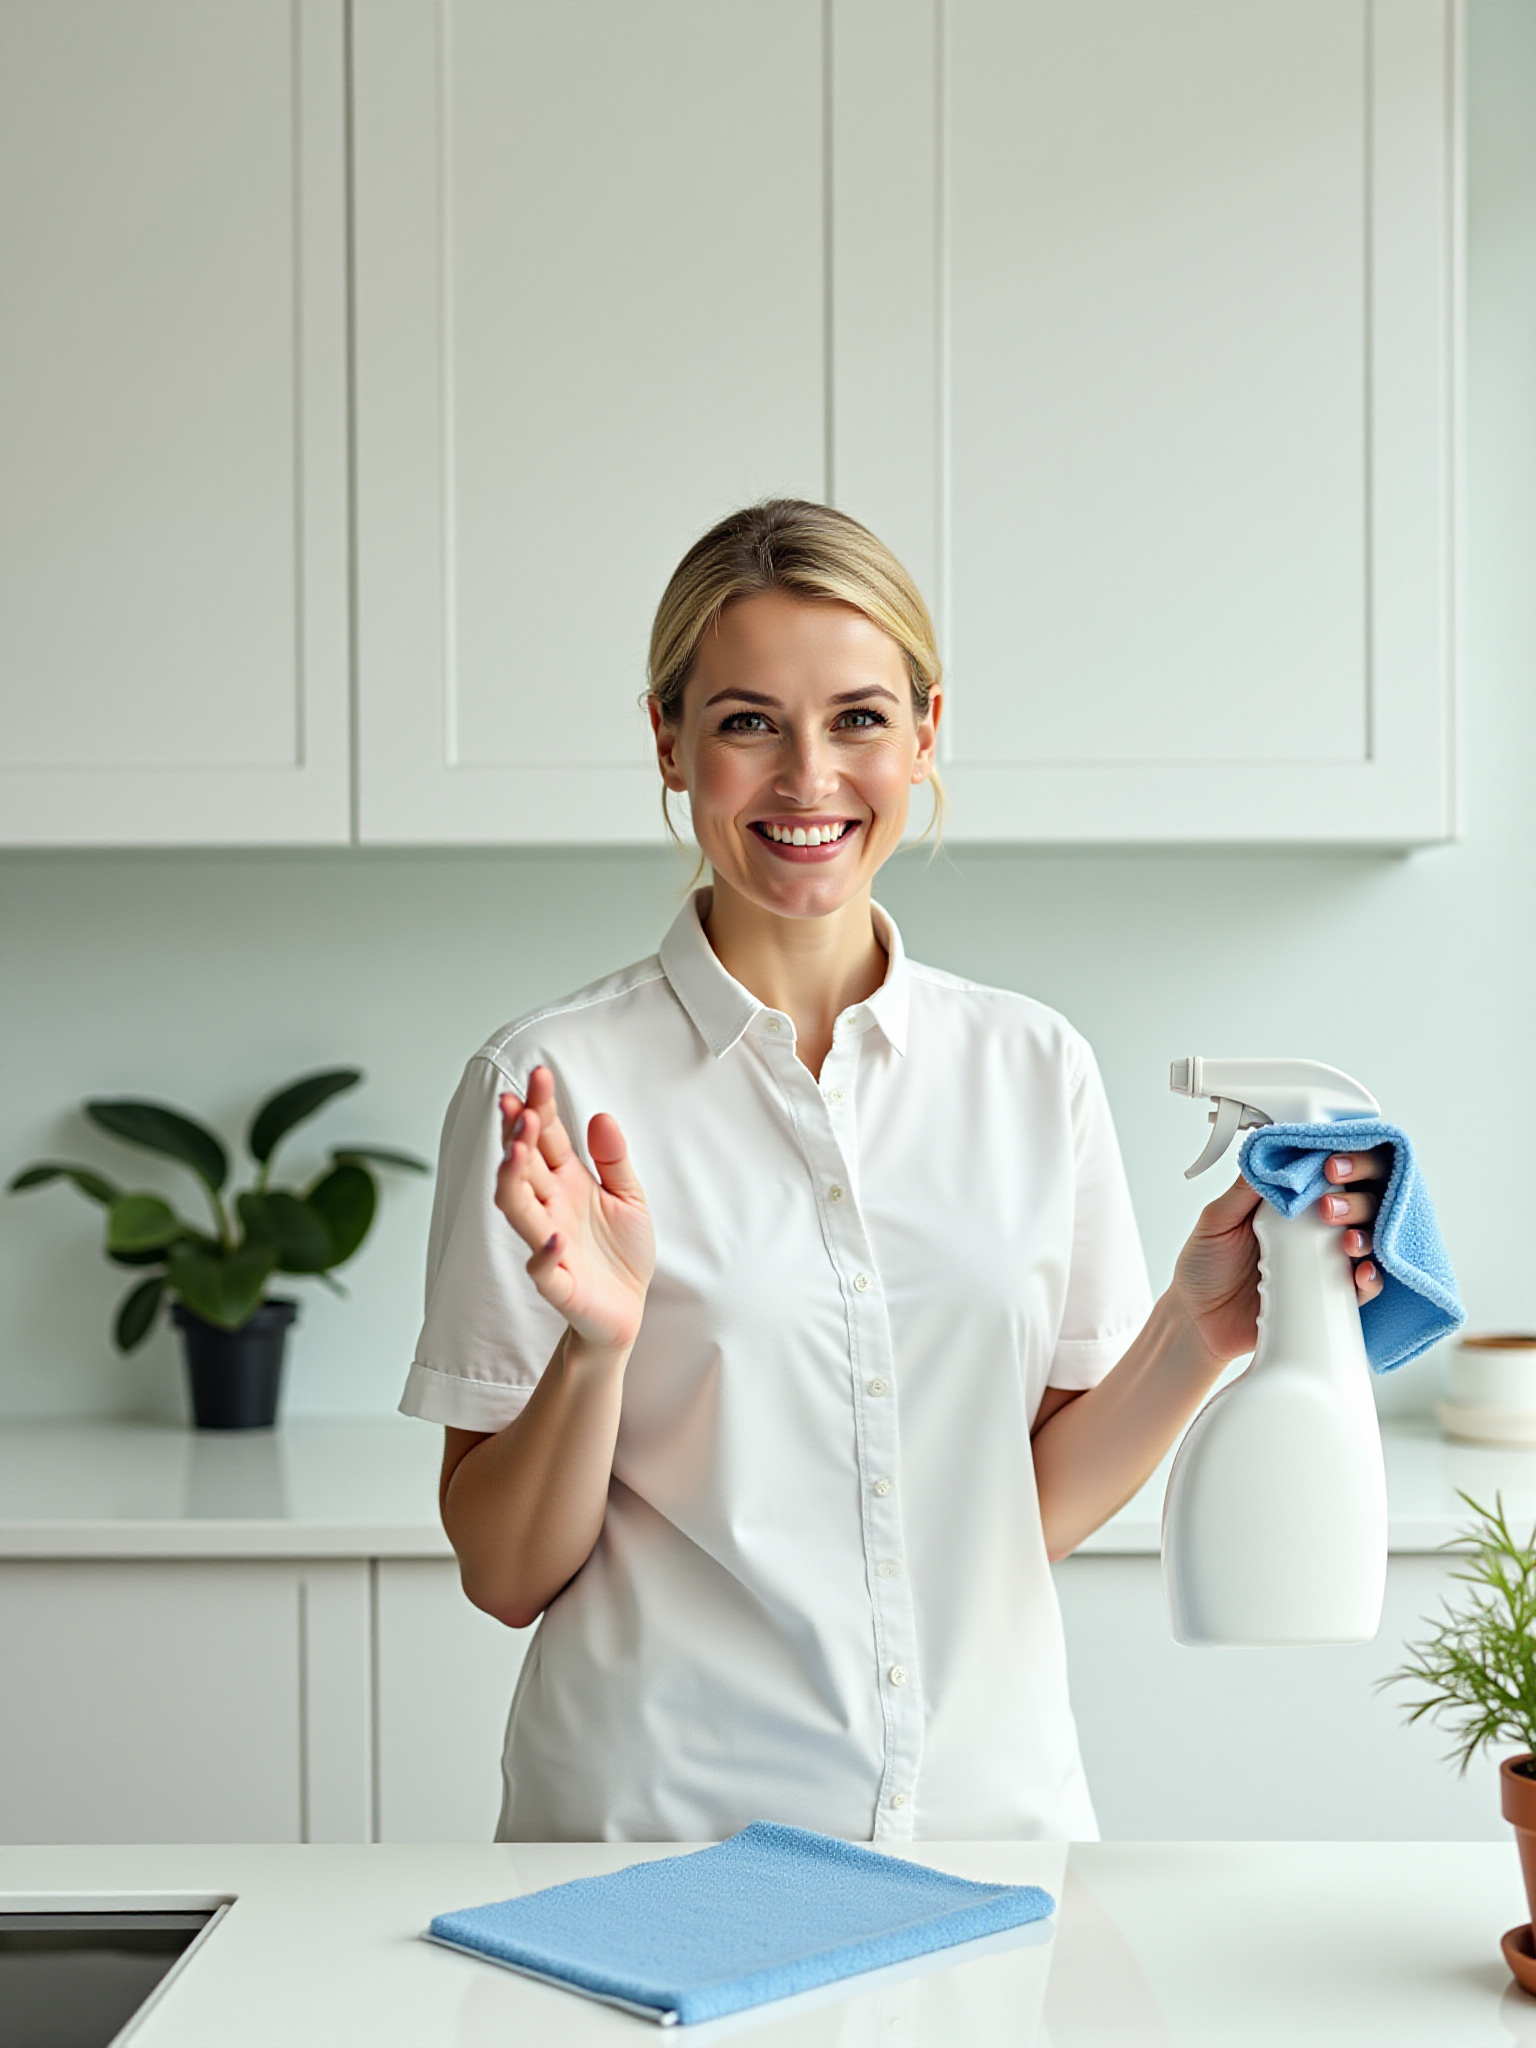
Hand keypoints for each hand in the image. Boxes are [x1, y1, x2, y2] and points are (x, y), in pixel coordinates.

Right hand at [493, 1066, 655, 1352]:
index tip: (538, 1076)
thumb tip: (601, 1116)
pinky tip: (554, 1238)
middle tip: (520, 1109)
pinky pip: (543, 1269)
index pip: (546, 1139)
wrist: (627, 1310)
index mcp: (567, 1183)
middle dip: (518, 1137)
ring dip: (513, 1182)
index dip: (540, 1109)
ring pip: (518, 1211)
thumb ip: (614, 1159)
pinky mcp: (558, 1284)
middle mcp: (551, 1209)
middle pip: (524, 1168)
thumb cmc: (621, 1253)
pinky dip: (544, 1255)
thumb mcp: (629, 1197)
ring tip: (517, 1152)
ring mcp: (549, 1245)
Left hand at [1171, 1149, 1388, 1364]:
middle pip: (1356, 1204)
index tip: (1333, 1166)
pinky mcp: (1328, 1297)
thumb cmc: (1204, 1268)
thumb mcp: (1216, 1222)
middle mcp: (1312, 1230)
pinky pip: (1361, 1287)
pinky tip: (1362, 1274)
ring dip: (1366, 1236)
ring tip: (1348, 1241)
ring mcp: (1323, 1263)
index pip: (1326, 1178)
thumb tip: (1267, 1154)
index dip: (1340, 1166)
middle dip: (1355, 1200)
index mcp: (1288, 1205)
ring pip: (1365, 1241)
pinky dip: (1370, 1279)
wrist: (1199, 1322)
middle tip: (1330, 1208)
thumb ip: (1242, 1192)